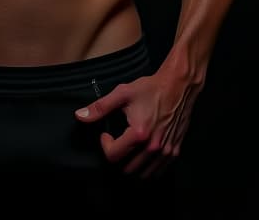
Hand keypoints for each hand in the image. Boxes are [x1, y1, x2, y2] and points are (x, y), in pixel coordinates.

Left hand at [74, 67, 200, 178]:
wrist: (179, 85)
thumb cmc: (151, 88)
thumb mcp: (123, 93)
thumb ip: (100, 107)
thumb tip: (79, 116)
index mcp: (138, 134)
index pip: (112, 156)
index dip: (105, 145)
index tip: (107, 134)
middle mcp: (153, 146)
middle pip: (127, 169)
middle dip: (119, 157)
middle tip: (118, 142)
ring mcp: (165, 150)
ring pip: (143, 173)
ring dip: (133, 165)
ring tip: (130, 149)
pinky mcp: (175, 149)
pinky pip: (159, 170)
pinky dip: (149, 168)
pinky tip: (144, 155)